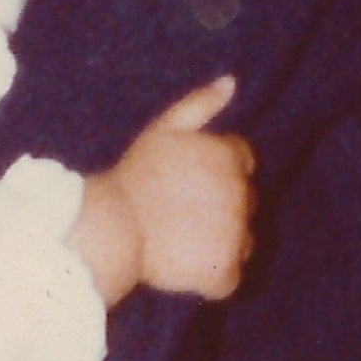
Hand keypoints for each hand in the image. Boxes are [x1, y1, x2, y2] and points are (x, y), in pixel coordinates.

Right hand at [76, 76, 254, 303]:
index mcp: (230, 157)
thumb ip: (202, 103)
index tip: (188, 184)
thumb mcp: (166, 128)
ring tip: (183, 242)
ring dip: (223, 244)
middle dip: (223, 207)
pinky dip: (212, 278)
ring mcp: (236, 234)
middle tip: (181, 214)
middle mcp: (242, 193)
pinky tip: (185, 268)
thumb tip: (231, 82)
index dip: (216, 173)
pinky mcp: (225, 270)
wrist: (114, 226)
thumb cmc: (135, 174)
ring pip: (244, 242)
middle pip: (246, 202)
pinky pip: (231, 278)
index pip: (243, 163)